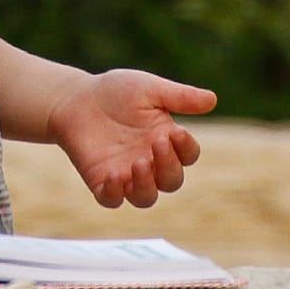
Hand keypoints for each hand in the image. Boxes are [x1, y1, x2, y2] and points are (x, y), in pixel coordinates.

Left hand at [47, 69, 216, 207]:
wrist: (76, 98)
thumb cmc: (116, 92)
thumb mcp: (149, 89)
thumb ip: (178, 96)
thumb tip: (212, 100)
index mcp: (165, 140)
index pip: (187, 155)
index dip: (186, 148)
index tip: (176, 132)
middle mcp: (150, 162)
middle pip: (171, 181)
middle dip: (169, 167)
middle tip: (157, 144)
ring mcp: (126, 174)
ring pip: (146, 197)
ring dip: (146, 186)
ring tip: (138, 163)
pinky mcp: (101, 181)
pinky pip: (112, 199)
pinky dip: (115, 193)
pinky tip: (114, 176)